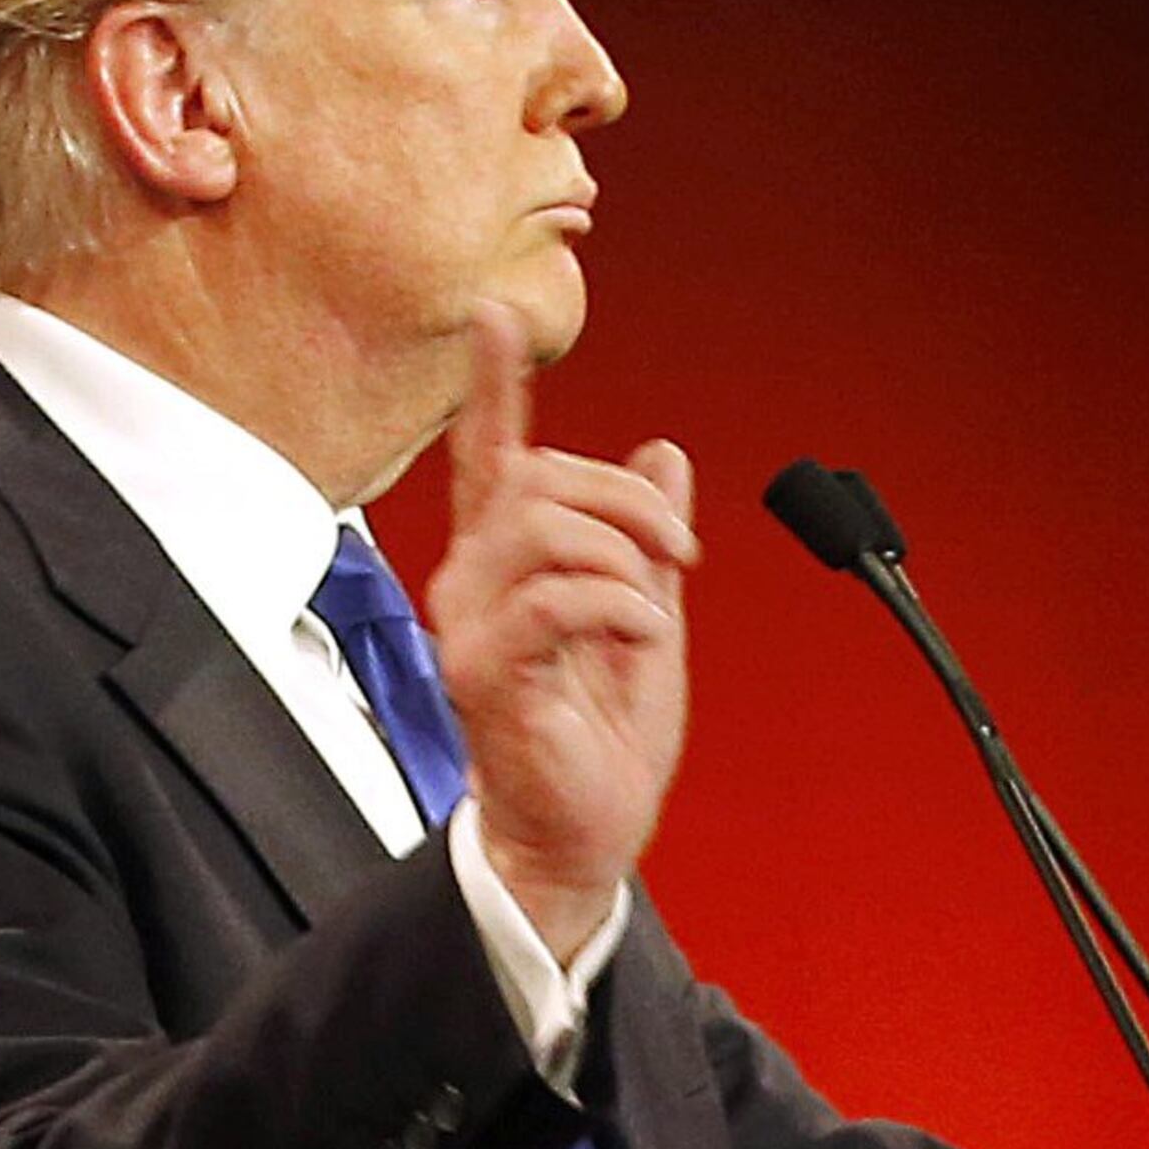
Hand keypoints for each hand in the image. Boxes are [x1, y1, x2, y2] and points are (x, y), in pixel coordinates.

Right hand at [425, 301, 695, 961]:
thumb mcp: (645, 614)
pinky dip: (617, 604)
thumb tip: (665, 454)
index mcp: (508, 562)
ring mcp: (469, 626)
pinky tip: (640, 637)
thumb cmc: (600, 738)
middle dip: (629, 502)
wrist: (583, 834)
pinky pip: (551, 597)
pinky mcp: (482, 673)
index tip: (497, 315)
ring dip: (624, 554)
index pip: (493, 454)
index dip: (496, 384)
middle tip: (680, 556)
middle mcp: (473, 582)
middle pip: (541, 478)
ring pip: (542, 524)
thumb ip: (647, 539)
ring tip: (653, 607)